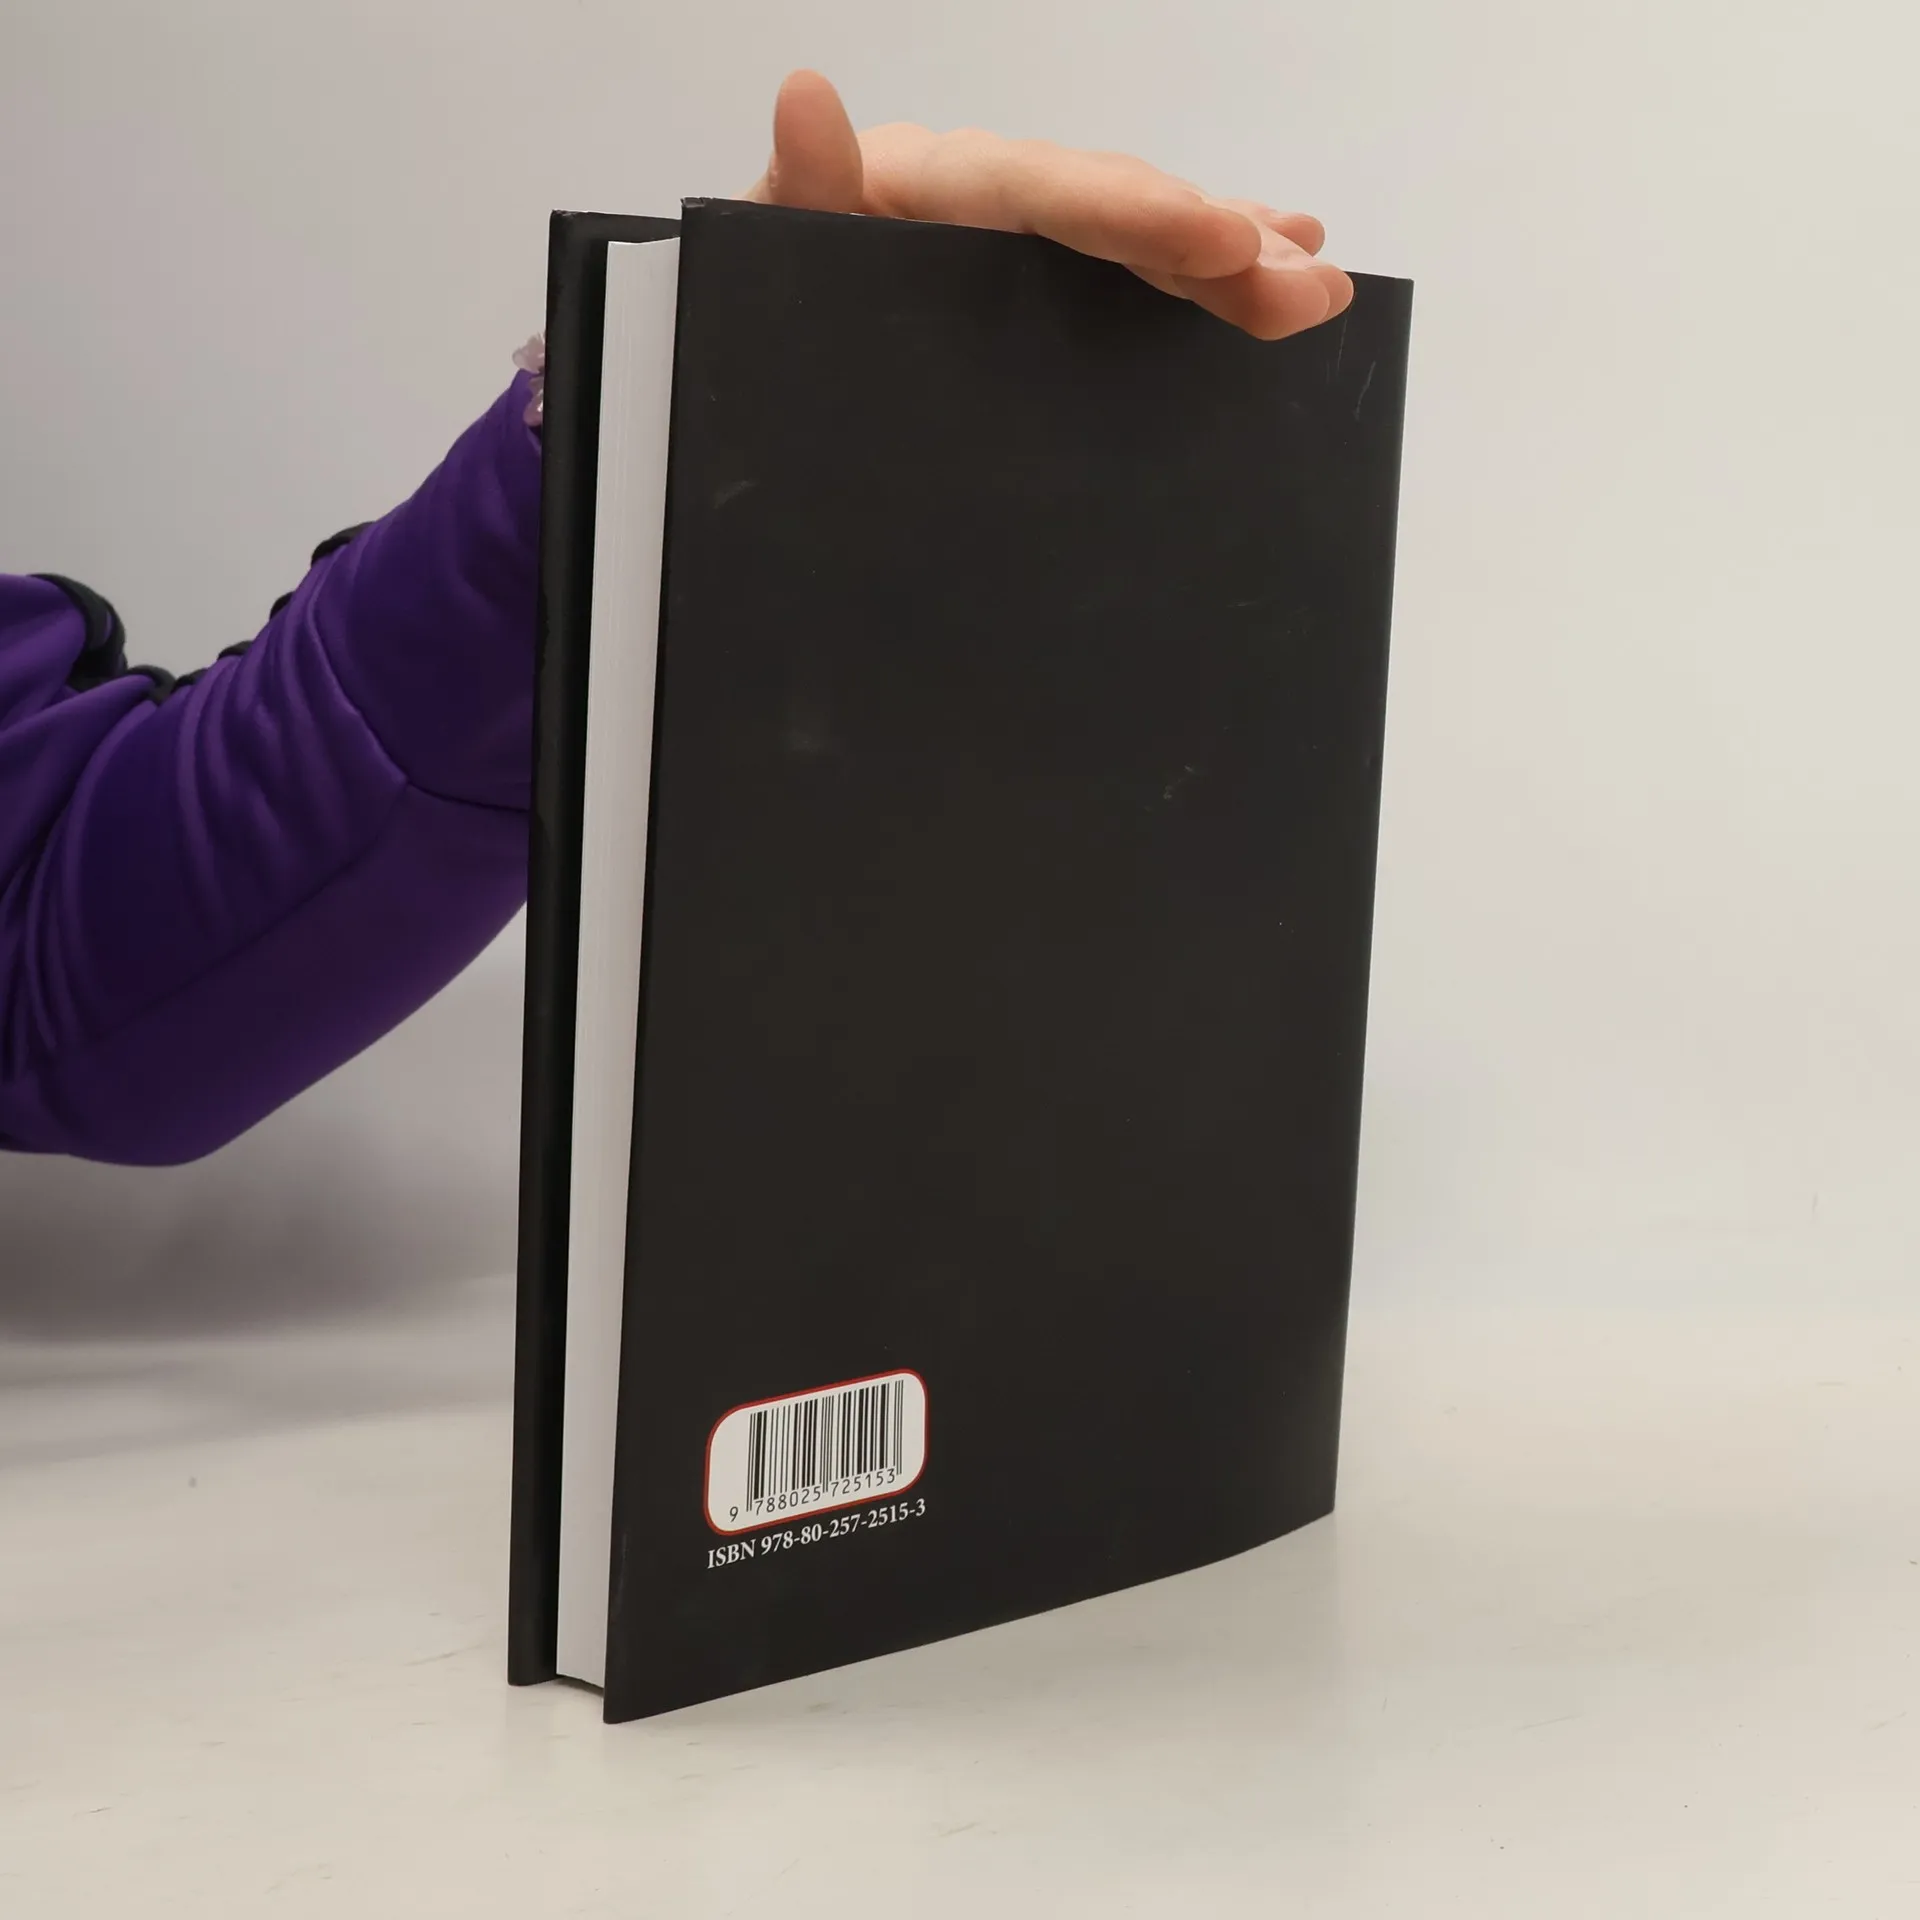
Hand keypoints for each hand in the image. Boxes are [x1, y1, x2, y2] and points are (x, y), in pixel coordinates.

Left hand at [746, 71, 1350, 341]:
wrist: (744, 356)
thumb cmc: (751, 304)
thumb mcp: (764, 255)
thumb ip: (797, 188)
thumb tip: (807, 95)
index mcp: (925, 190)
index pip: (1043, 192)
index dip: (1135, 211)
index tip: (1221, 239)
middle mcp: (985, 205)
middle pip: (1112, 212)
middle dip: (1216, 245)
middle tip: (1305, 287)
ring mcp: (1015, 248)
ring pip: (1137, 238)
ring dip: (1234, 258)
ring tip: (1316, 284)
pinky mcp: (1031, 290)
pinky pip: (1128, 266)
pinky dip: (1202, 262)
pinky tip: (1277, 258)